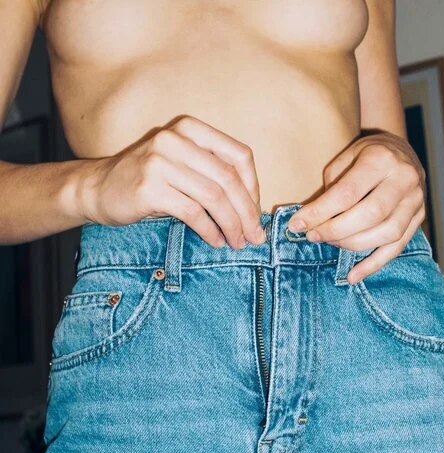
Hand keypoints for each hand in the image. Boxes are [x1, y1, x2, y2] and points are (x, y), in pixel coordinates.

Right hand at [82, 115, 265, 249]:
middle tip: (255, 236)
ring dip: (231, 225)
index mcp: (190, 129)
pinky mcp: (150, 188)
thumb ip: (212, 173)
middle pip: (229, 179)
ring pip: (213, 197)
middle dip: (247, 212)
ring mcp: (161, 162)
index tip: (255, 212)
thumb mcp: (182, 165)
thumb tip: (252, 207)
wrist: (98, 188)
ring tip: (237, 242)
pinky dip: (209, 230)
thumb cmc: (148, 181)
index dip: (254, 187)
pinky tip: (215, 241)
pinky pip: (193, 212)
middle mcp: (176, 140)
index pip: (239, 155)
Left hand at [287, 131, 426, 283]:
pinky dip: (373, 265)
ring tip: (331, 243)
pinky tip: (352, 276)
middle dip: (336, 230)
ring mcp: (416, 200)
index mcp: (382, 159)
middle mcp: (404, 179)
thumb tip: (312, 220)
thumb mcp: (346, 157)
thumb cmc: (366, 155)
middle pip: (370, 215)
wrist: (403, 150)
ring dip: (352, 245)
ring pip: (386, 234)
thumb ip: (332, 187)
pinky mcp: (418, 219)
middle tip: (313, 236)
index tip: (297, 224)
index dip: (320, 212)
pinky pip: (397, 248)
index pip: (347, 193)